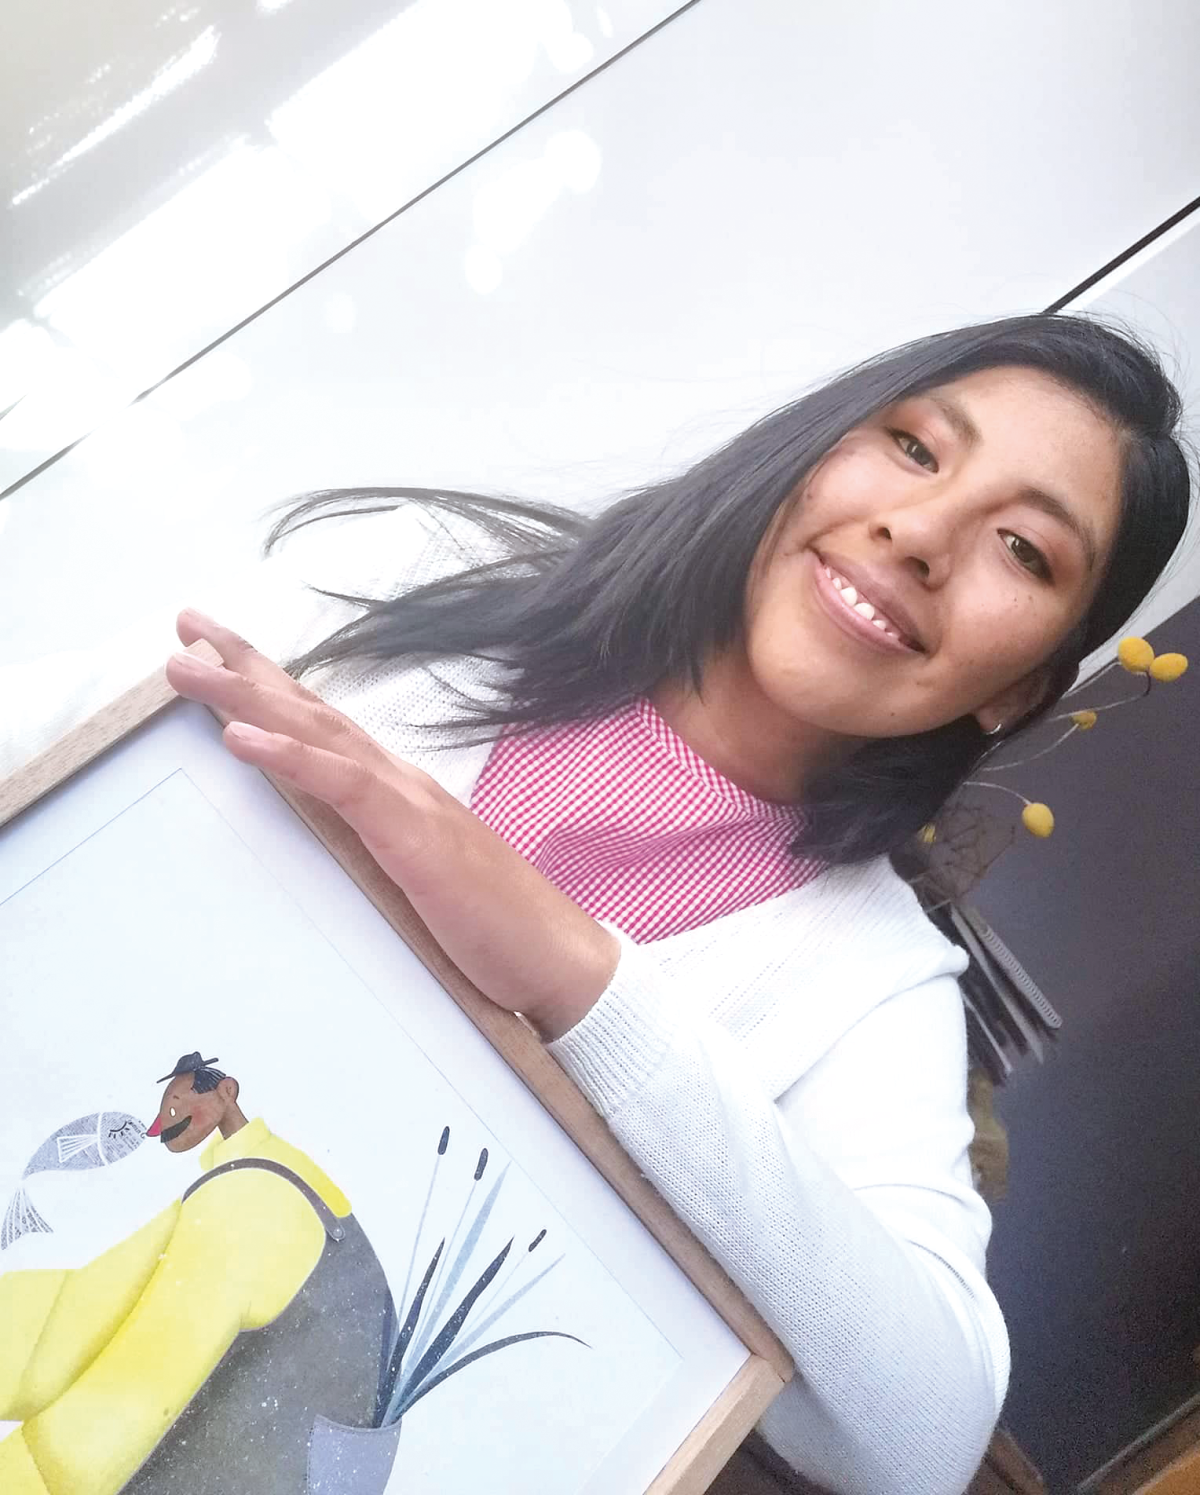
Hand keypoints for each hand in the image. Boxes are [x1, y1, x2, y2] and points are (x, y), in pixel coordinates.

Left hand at [166, 610, 617, 1038]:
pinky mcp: (414, 837)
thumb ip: (373, 853)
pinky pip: (342, 786)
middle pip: (311, 710)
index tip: (213, 653)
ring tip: (187, 667)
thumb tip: (323, 847)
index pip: (322, 728)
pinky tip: (239, 735)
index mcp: (396, 793)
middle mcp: (400, 782)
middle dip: (244, 666)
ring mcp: (410, 802)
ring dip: (247, 696)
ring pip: (318, 733)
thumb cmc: (492, 929)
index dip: (268, 687)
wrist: (559, 960)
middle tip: (185, 626)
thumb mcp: (415, 883)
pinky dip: (289, 756)